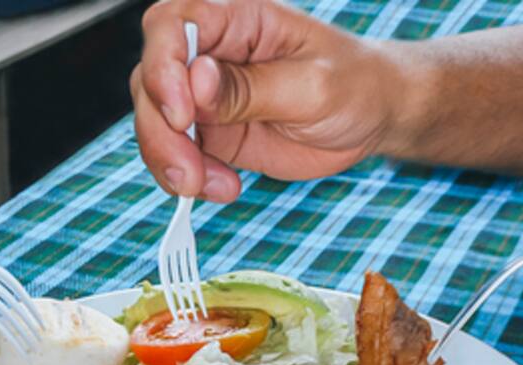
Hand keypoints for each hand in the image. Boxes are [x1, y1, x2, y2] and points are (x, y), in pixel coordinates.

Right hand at [133, 0, 397, 201]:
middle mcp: (210, 51)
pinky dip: (189, 178)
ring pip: (156, 122)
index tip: (182, 114)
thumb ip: (252, 87)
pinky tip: (225, 188)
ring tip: (210, 187)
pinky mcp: (211, 131)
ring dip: (171, 161)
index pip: (172, 25)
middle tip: (190, 173)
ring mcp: (205, 94)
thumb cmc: (352, 84)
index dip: (163, 67)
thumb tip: (196, 82)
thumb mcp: (312, 86)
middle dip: (161, 131)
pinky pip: (177, 154)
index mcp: (235, 17)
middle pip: (150, 79)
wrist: (371, 117)